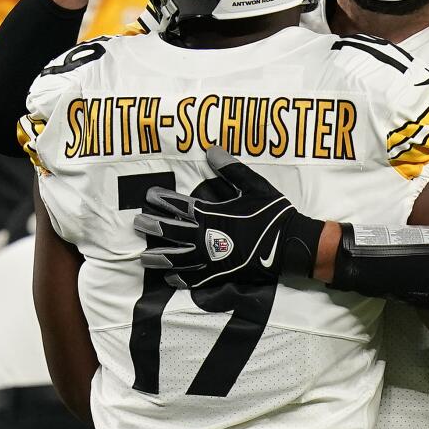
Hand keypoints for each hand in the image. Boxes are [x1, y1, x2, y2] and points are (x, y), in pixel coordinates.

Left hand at [132, 147, 324, 287]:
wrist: (291, 245)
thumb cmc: (273, 214)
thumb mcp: (255, 186)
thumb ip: (231, 169)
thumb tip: (211, 149)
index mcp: (213, 215)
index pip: (180, 206)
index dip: (163, 200)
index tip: (150, 195)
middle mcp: (207, 238)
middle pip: (172, 232)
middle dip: (153, 226)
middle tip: (138, 223)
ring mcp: (212, 260)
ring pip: (178, 259)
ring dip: (159, 256)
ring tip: (144, 256)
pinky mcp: (220, 275)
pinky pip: (194, 279)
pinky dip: (180, 278)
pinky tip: (170, 278)